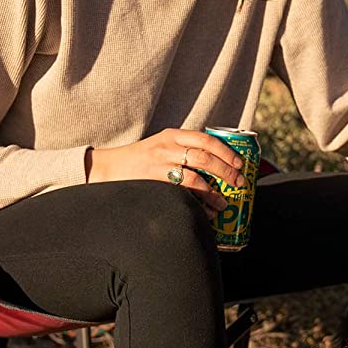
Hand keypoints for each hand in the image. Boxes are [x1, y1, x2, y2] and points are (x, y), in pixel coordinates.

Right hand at [87, 128, 244, 212]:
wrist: (107, 168)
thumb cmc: (140, 159)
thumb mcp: (161, 146)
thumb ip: (183, 149)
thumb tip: (218, 164)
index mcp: (172, 135)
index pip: (205, 139)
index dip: (226, 151)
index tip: (240, 163)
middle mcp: (166, 147)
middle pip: (204, 157)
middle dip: (226, 171)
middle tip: (238, 183)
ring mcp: (159, 166)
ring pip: (195, 178)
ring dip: (213, 192)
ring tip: (223, 203)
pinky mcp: (153, 183)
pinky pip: (181, 194)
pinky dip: (197, 204)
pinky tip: (204, 212)